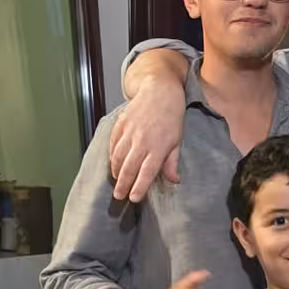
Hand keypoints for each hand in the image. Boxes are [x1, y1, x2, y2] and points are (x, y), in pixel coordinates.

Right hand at [109, 78, 185, 200]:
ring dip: (116, 171)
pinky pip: (113, 144)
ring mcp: (129, 132)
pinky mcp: (121, 124)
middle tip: (119, 196)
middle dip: (123, 184)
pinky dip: (111, 155)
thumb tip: (174, 181)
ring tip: (116, 181)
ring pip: (118, 157)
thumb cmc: (172, 117)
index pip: (146, 172)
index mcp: (158, 148)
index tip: (134, 198)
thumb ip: (172, 162)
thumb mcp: (177, 140)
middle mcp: (142, 142)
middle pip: (129, 168)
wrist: (160, 90)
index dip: (139, 187)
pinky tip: (113, 163)